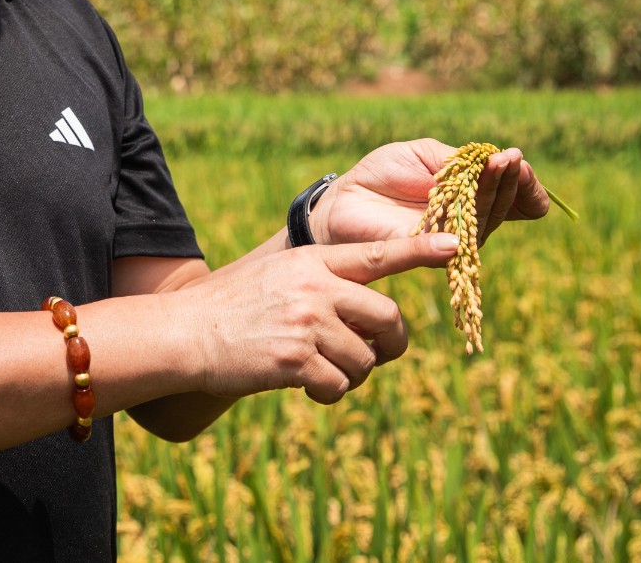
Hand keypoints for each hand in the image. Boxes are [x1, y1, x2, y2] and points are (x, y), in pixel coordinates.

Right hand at [179, 233, 457, 403]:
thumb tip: (373, 320)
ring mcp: (305, 323)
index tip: (454, 245)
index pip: (376, 254)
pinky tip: (306, 388)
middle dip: (390, 343)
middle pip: (387, 318)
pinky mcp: (294, 360)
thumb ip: (324, 285)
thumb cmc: (234, 308)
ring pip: (365, 359)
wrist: (185, 333)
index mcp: (313, 262)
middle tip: (375, 354)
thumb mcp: (281, 277)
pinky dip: (329, 394)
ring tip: (323, 373)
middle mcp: (314, 287)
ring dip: (353, 375)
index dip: (419, 250)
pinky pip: (339, 385)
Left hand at [312, 139, 549, 247]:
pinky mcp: (428, 252)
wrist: (345, 196)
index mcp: (469, 198)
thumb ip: (462, 160)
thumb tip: (505, 160)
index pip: (510, 196)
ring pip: (484, 220)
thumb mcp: (427, 155)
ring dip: (495, 191)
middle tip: (511, 158)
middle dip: (509, 180)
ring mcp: (450, 240)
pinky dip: (470, 214)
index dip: (521, 181)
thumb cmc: (383, 174)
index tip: (517, 159)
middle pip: (502, 207)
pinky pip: (457, 237)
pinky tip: (475, 193)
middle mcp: (466, 223)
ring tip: (499, 164)